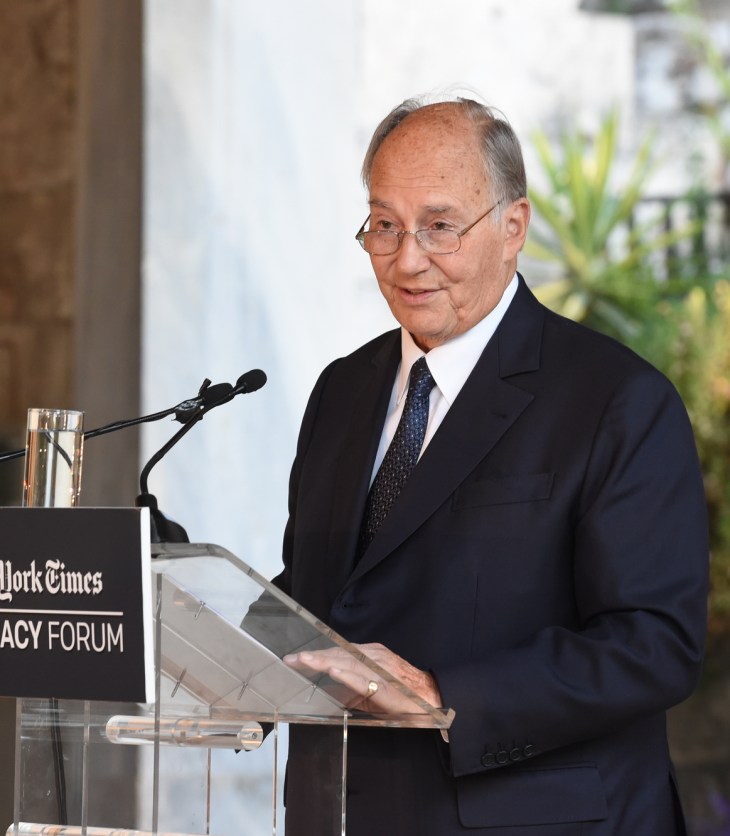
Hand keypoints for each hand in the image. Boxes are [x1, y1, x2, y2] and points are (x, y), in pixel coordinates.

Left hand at [283, 642, 441, 712]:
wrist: (435, 699)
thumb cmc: (404, 695)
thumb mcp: (372, 690)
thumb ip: (351, 688)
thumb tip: (328, 692)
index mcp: (370, 655)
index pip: (338, 652)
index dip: (317, 654)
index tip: (296, 658)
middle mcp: (375, 657)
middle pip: (339, 653)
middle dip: (314, 657)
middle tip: (291, 659)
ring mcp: (381, 669)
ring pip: (348, 661)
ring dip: (324, 660)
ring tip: (304, 660)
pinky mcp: (387, 686)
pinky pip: (364, 678)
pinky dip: (348, 674)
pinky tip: (333, 671)